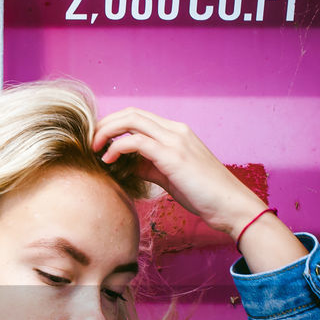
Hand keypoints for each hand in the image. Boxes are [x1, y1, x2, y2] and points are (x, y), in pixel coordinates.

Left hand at [91, 107, 266, 236]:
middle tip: (89, 142)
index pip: (137, 117)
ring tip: (94, 149)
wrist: (230, 205)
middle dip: (104, 124)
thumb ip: (148, 165)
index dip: (112, 125)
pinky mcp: (173, 155)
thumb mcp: (169, 175)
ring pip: (131, 121)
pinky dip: (117, 147)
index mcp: (175, 132)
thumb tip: (124, 164)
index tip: (97, 142)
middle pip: (130, 113)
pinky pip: (136, 142)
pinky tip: (109, 161)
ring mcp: (175, 140)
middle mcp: (175, 130)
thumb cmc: (202, 194)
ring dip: (106, 132)